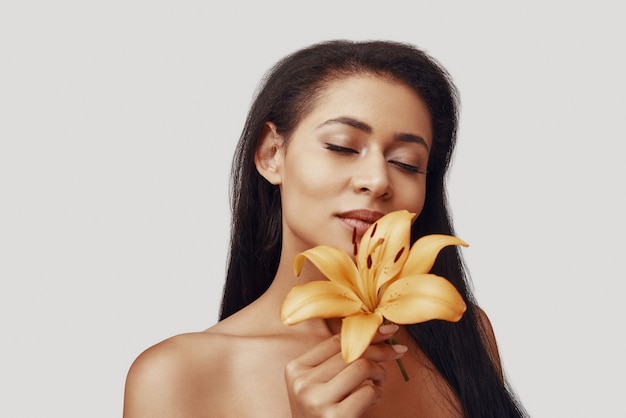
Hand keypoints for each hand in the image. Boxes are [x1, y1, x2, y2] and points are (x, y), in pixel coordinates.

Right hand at [284, 324, 406, 417]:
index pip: (335, 341)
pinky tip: (374, 398)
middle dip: (380, 349)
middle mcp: (302, 383)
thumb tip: (372, 333)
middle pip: (351, 352)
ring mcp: (316, 400)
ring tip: (379, 382)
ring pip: (361, 367)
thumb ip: (334, 362)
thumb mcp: (317, 385)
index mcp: (295, 369)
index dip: (364, 333)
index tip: (385, 330)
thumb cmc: (320, 413)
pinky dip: (377, 393)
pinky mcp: (334, 417)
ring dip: (379, 373)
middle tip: (397, 350)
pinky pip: (368, 392)